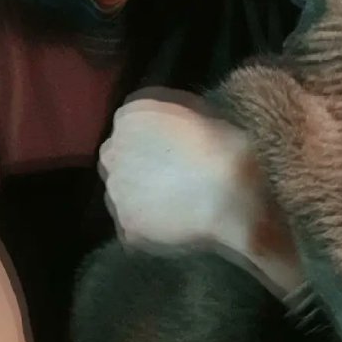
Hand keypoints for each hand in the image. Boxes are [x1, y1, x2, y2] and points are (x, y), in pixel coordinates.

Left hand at [98, 94, 252, 249]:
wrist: (229, 197)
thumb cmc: (224, 148)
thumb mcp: (203, 113)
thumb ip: (175, 118)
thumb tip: (176, 130)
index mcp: (130, 117)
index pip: (129, 124)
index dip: (150, 138)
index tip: (171, 149)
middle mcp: (112, 152)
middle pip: (118, 159)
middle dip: (137, 167)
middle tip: (170, 178)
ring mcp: (115, 193)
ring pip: (122, 194)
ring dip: (140, 198)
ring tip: (175, 206)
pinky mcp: (126, 228)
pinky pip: (133, 227)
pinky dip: (150, 229)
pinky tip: (175, 228)